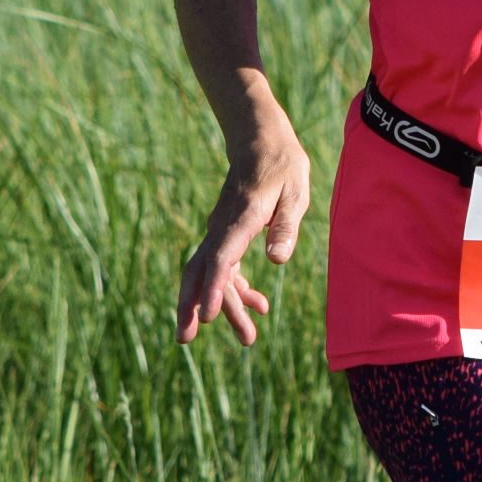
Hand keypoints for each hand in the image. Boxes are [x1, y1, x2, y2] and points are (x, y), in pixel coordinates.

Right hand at [177, 130, 313, 344]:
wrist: (260, 141)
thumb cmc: (282, 165)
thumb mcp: (296, 192)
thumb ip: (286, 226)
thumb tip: (277, 260)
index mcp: (240, 219)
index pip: (220, 260)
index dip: (212, 290)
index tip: (206, 317)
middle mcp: (223, 227)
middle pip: (200, 271)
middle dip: (192, 306)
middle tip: (186, 339)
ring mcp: (222, 232)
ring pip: (212, 274)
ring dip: (224, 306)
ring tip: (248, 338)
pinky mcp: (228, 235)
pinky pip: (224, 268)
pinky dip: (236, 289)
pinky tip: (258, 306)